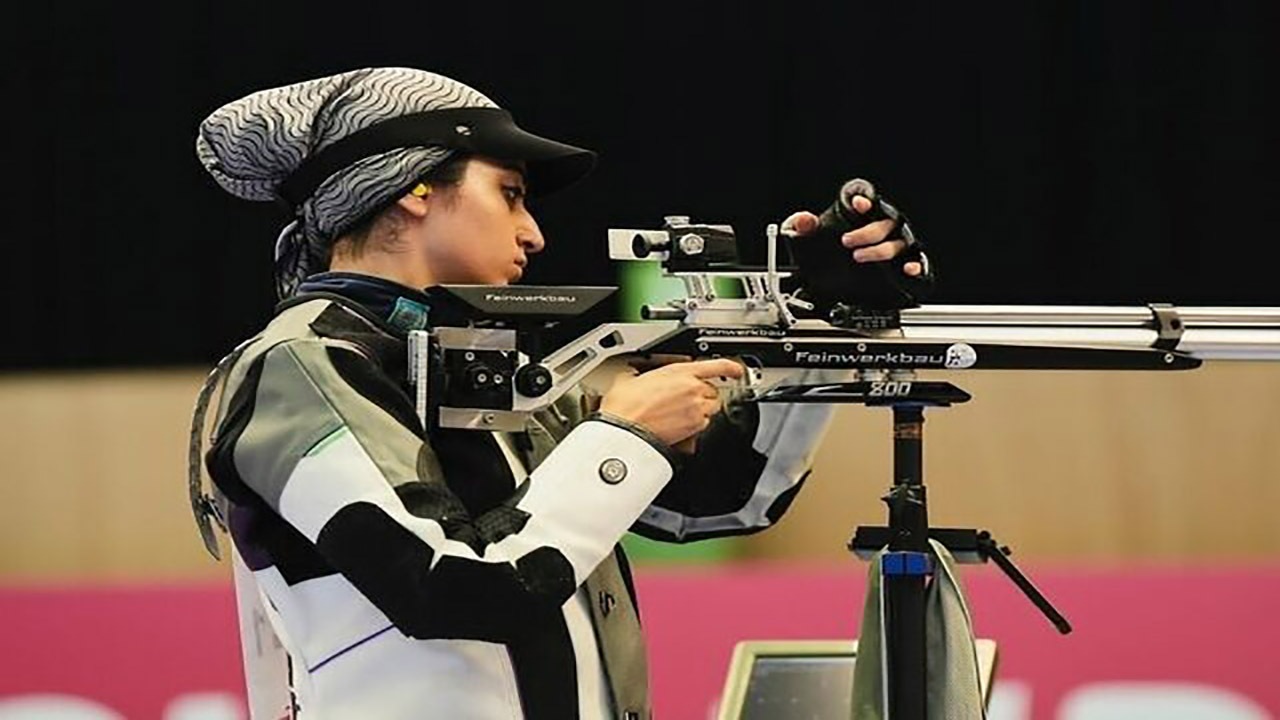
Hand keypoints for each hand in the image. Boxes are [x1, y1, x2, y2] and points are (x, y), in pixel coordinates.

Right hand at [598, 357, 743, 448]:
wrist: (625, 430)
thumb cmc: (625, 406)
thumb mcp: (631, 379)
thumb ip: (643, 375)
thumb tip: (636, 377)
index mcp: (681, 371)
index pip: (717, 365)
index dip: (731, 367)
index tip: (737, 370)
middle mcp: (693, 389)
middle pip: (712, 391)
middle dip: (702, 395)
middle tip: (683, 400)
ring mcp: (696, 409)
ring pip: (711, 409)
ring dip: (700, 410)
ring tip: (680, 413)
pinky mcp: (694, 428)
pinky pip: (703, 425)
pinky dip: (695, 425)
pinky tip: (678, 425)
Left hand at [782, 196, 922, 276]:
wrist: (828, 280)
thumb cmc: (823, 250)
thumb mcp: (806, 238)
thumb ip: (802, 226)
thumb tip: (804, 219)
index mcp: (863, 217)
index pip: (870, 204)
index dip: (866, 203)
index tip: (857, 205)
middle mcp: (883, 229)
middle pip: (885, 224)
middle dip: (867, 232)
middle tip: (847, 241)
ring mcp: (895, 247)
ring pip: (898, 243)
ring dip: (881, 249)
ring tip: (859, 256)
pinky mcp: (902, 266)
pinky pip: (918, 263)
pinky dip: (916, 265)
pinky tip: (908, 269)